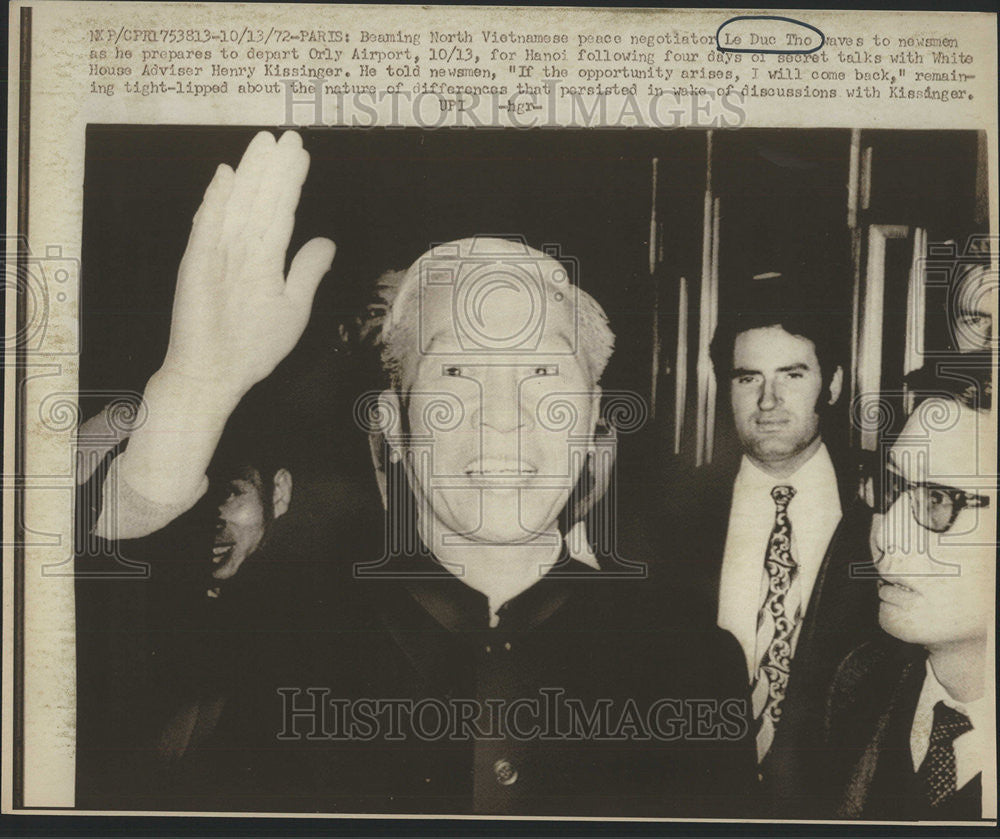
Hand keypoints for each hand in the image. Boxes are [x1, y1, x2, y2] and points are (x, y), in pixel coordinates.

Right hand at [161, 130, 334, 399]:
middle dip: (274, 169)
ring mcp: (219, 256)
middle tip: (288, 136)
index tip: (301, 155)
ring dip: (251, 174)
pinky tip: (225, 177)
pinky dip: (215, 202)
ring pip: (240, 206)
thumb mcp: (294, 306)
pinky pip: (208, 230)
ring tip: (264, 143)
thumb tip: (328, 242)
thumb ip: (307, 271)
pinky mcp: (199, 267)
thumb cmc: (252, 346)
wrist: (215, 375)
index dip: (291, 183)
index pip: (281, 211)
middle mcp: (242, 251)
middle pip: (262, 201)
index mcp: (264, 258)